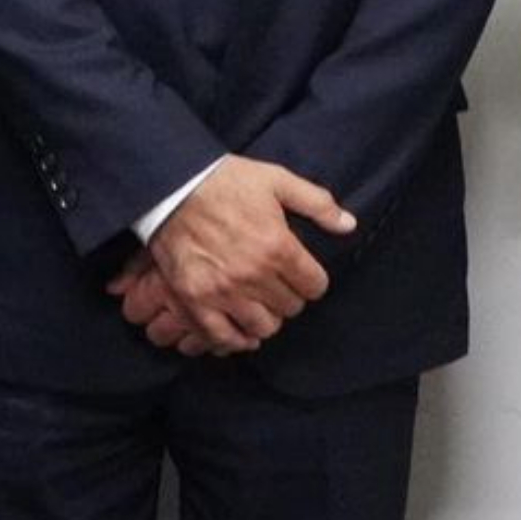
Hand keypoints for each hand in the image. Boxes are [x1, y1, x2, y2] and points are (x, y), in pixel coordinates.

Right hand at [115, 157, 356, 354]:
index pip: (315, 286)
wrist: (172, 186)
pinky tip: (242, 331)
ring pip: (264, 326)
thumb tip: (349, 226)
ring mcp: (224, 292)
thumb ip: (318, 204)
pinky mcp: (196, 301)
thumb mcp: (278, 180)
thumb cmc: (226, 181)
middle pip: (291, 308)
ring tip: (260, 303)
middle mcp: (254, 275)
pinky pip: (224, 336)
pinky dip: (236, 339)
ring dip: (266, 317)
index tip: (302, 274)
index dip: (312, 280)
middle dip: (289, 296)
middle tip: (278, 284)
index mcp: (278, 247)